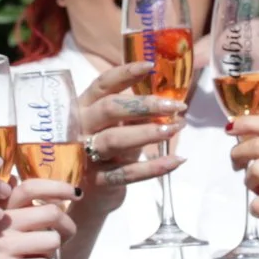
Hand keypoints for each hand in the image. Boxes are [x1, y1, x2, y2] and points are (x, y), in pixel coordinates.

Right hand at [0, 180, 76, 258]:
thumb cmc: (10, 254)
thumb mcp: (17, 226)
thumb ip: (35, 208)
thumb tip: (65, 195)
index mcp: (2, 207)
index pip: (30, 187)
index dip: (57, 187)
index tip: (76, 193)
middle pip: (51, 213)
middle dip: (66, 227)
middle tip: (59, 238)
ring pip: (52, 240)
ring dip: (51, 253)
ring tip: (35, 257)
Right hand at [73, 60, 186, 209]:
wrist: (87, 193)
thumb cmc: (106, 148)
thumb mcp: (114, 125)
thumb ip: (133, 112)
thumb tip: (168, 99)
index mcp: (84, 106)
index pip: (103, 84)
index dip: (125, 73)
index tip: (151, 65)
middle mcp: (80, 127)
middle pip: (110, 108)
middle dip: (145, 104)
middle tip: (176, 107)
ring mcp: (85, 154)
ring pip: (115, 139)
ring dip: (149, 132)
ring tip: (176, 128)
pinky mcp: (97, 180)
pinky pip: (127, 173)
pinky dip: (154, 167)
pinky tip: (177, 160)